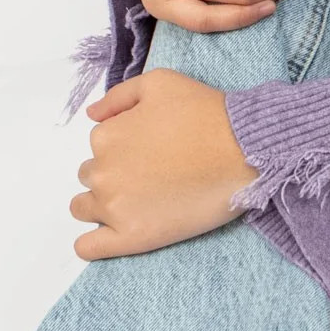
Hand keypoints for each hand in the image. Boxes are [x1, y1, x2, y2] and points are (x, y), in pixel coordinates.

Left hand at [69, 68, 259, 259]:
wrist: (244, 152)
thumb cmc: (205, 113)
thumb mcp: (159, 83)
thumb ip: (118, 97)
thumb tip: (92, 115)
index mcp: (105, 136)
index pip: (101, 146)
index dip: (126, 148)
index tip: (152, 151)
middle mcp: (102, 172)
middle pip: (92, 177)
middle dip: (115, 174)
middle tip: (152, 174)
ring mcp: (114, 208)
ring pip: (85, 209)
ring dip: (102, 205)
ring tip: (140, 201)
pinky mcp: (131, 237)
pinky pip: (89, 247)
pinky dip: (91, 243)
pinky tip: (109, 235)